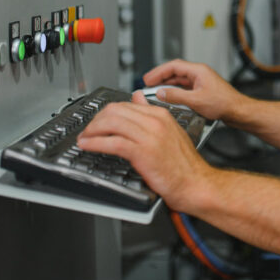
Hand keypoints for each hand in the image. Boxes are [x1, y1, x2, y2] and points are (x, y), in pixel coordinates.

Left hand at [76, 92, 207, 209]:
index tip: (97, 123)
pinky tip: (88, 146)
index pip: (125, 104)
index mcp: (160, 115)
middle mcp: (154, 122)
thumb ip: (151, 113)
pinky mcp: (142, 152)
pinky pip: (112, 143)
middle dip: (96, 120)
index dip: (106, 113)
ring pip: (111, 123)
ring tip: (84, 138)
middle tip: (88, 130)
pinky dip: (95, 143)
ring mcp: (149, 136)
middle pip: (115, 111)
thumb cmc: (183, 163)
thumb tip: (137, 97)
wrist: (195, 182)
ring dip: (92, 131)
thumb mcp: (169, 131)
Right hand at [142, 59, 247, 122]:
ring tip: (155, 90)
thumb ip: (176, 96)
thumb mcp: (196, 100)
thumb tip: (161, 92)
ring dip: (167, 84)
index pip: (173, 66)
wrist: (237, 111)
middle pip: (175, 71)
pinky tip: (169, 96)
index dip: (158, 72)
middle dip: (160, 77)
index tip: (148, 78)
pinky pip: (184, 87)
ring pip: (179, 79)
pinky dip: (174, 90)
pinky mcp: (202, 89)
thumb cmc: (223, 103)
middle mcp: (199, 73)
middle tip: (147, 84)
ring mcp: (201, 81)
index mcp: (198, 71)